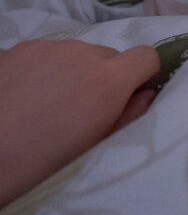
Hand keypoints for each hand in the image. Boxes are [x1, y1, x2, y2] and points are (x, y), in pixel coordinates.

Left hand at [0, 39, 159, 207]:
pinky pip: (43, 56)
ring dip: (72, 74)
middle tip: (81, 113)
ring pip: (74, 55)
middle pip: (108, 57)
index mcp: (107, 81)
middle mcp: (80, 54)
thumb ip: (129, 117)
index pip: (147, 57)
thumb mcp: (94, 150)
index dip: (142, 76)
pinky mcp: (13, 49)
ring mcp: (44, 48)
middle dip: (104, 78)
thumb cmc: (38, 165)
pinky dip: (42, 72)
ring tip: (46, 107)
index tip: (128, 98)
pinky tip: (21, 100)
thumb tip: (146, 94)